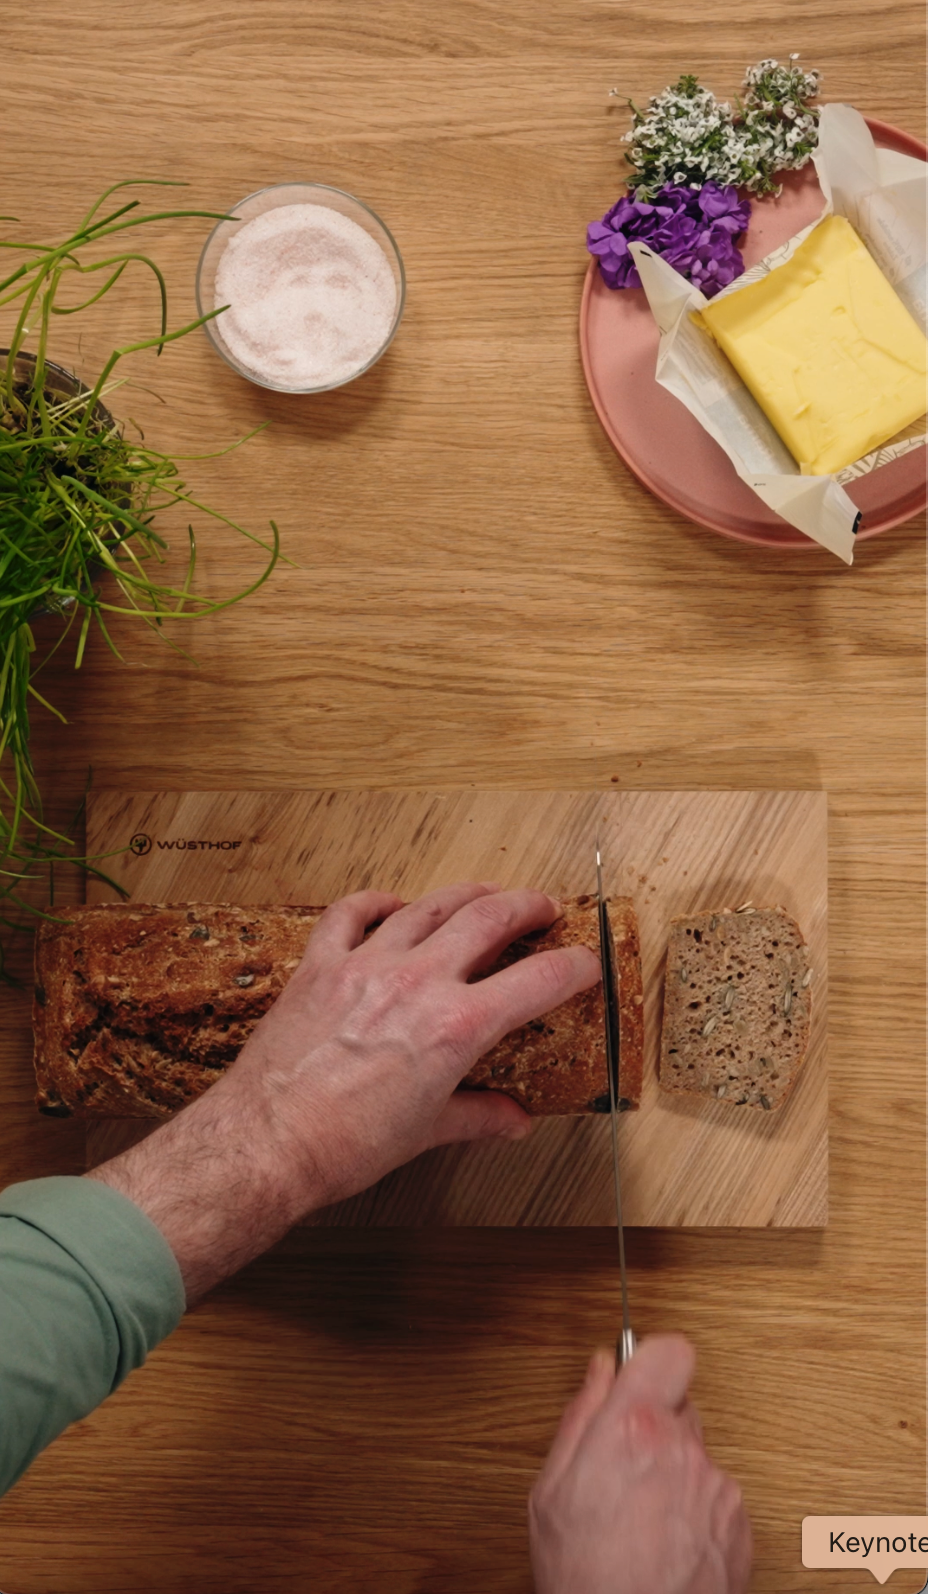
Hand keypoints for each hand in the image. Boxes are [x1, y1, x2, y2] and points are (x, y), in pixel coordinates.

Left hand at [90, 883, 599, 1299]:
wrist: (268, 1143)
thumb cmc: (347, 1146)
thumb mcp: (427, 1133)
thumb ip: (477, 1116)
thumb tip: (513, 1121)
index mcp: (457, 1027)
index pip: (538, 981)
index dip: (573, 968)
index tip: (586, 963)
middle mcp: (419, 982)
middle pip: (489, 919)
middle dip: (526, 906)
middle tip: (543, 907)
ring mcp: (367, 964)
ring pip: (428, 906)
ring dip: (465, 895)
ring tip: (485, 894)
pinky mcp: (321, 964)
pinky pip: (352, 913)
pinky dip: (376, 901)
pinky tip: (391, 903)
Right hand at [529, 1336, 751, 1593]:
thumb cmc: (586, 1579)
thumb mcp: (552, 1492)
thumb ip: (580, 1416)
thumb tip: (599, 1371)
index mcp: (634, 1428)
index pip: (668, 1350)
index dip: (651, 1360)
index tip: (637, 1376)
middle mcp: (684, 1449)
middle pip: (679, 1406)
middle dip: (654, 1427)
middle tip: (621, 1470)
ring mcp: (717, 1488)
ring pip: (695, 1456)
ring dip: (673, 1475)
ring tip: (640, 1520)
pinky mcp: (740, 1526)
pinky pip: (715, 1497)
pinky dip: (695, 1513)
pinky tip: (665, 1543)